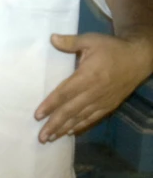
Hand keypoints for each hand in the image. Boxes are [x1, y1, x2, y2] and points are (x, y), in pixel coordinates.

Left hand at [35, 32, 152, 142]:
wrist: (139, 58)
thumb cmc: (112, 48)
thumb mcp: (91, 40)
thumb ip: (70, 42)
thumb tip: (52, 38)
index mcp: (87, 76)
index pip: (65, 93)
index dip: (51, 105)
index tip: (38, 115)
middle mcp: (94, 92)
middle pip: (71, 110)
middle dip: (55, 124)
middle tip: (41, 137)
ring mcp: (103, 101)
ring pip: (80, 117)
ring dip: (65, 128)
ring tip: (50, 138)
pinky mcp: (109, 105)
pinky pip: (93, 118)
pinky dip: (80, 126)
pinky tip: (70, 132)